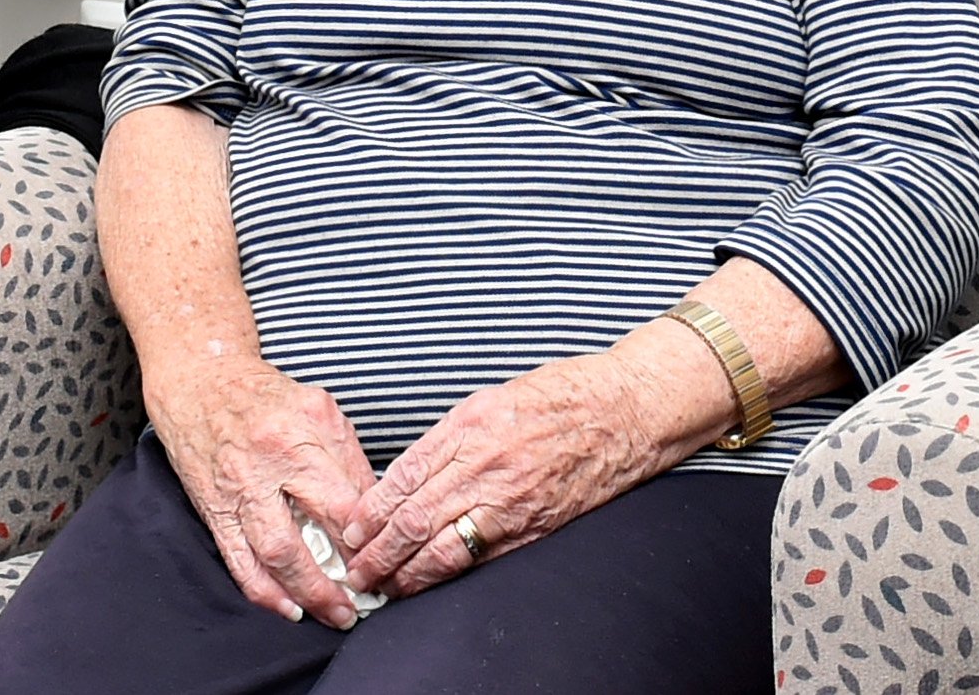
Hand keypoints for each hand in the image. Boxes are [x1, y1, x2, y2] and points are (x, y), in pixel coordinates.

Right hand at [149, 360, 383, 627]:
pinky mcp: (213, 510)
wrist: (200, 382)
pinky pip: (238, 560)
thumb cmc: (266, 396)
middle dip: (338, 580)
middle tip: (365, 603)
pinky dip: (264, 591)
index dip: (366, 540)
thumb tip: (376, 511)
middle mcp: (266, 466)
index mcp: (301, 436)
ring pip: (272, 556)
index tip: (387, 561)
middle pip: (306, 537)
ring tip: (334, 615)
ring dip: (305, 594)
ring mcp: (236, 491)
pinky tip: (288, 609)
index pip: (343, 502)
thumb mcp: (321, 411)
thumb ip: (349, 459)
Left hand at [342, 352, 694, 599]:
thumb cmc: (565, 394)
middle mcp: (487, 464)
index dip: (371, 509)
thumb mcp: (494, 398)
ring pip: (444, 545)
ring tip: (383, 585)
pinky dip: (450, 572)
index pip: (404, 476)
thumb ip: (451, 436)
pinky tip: (429, 581)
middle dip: (378, 549)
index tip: (351, 528)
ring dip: (407, 571)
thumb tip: (409, 473)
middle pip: (415, 517)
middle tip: (355, 569)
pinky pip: (483, 554)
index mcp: (470, 425)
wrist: (627, 409)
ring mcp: (512, 499)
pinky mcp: (536, 523)